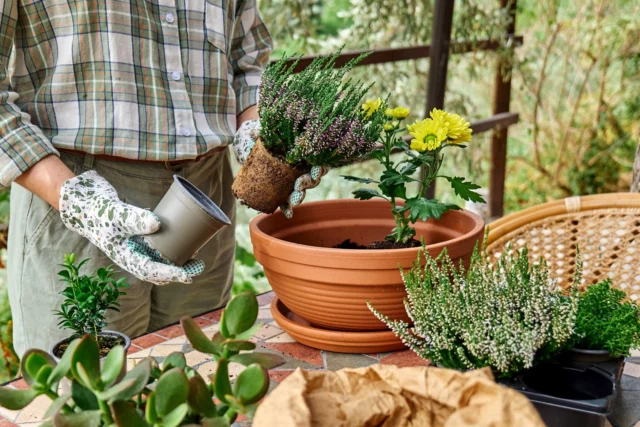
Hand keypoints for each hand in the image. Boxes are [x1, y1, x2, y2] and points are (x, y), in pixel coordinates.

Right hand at [59, 171, 203, 284]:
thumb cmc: (100, 210)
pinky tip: (186, 243)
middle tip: (199, 265)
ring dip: (178, 262)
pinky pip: (159, 249)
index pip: (151, 271)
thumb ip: (134, 218)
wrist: (87, 202)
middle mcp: (132, 255)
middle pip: (159, 270)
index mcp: (125, 257)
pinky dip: (173, 248)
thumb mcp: (117, 214)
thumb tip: (157, 224)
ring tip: (196, 257)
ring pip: (161, 261)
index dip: (171, 274)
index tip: (188, 275)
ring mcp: (136, 247)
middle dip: (180, 271)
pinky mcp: (141, 237)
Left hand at [233, 120, 327, 218]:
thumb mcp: (266, 134)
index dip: (319, 168)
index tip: (314, 170)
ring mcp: (293, 182)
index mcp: (304, 155)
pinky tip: (287, 214)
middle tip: (298, 185)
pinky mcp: (282, 192)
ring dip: (300, 196)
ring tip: (294, 200)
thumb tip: (252, 131)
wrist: (256, 149)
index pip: (317, 163)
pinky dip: (288, 208)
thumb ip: (263, 133)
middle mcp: (302, 169)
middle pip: (312, 179)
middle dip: (307, 183)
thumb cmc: (267, 139)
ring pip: (302, 191)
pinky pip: (288, 202)